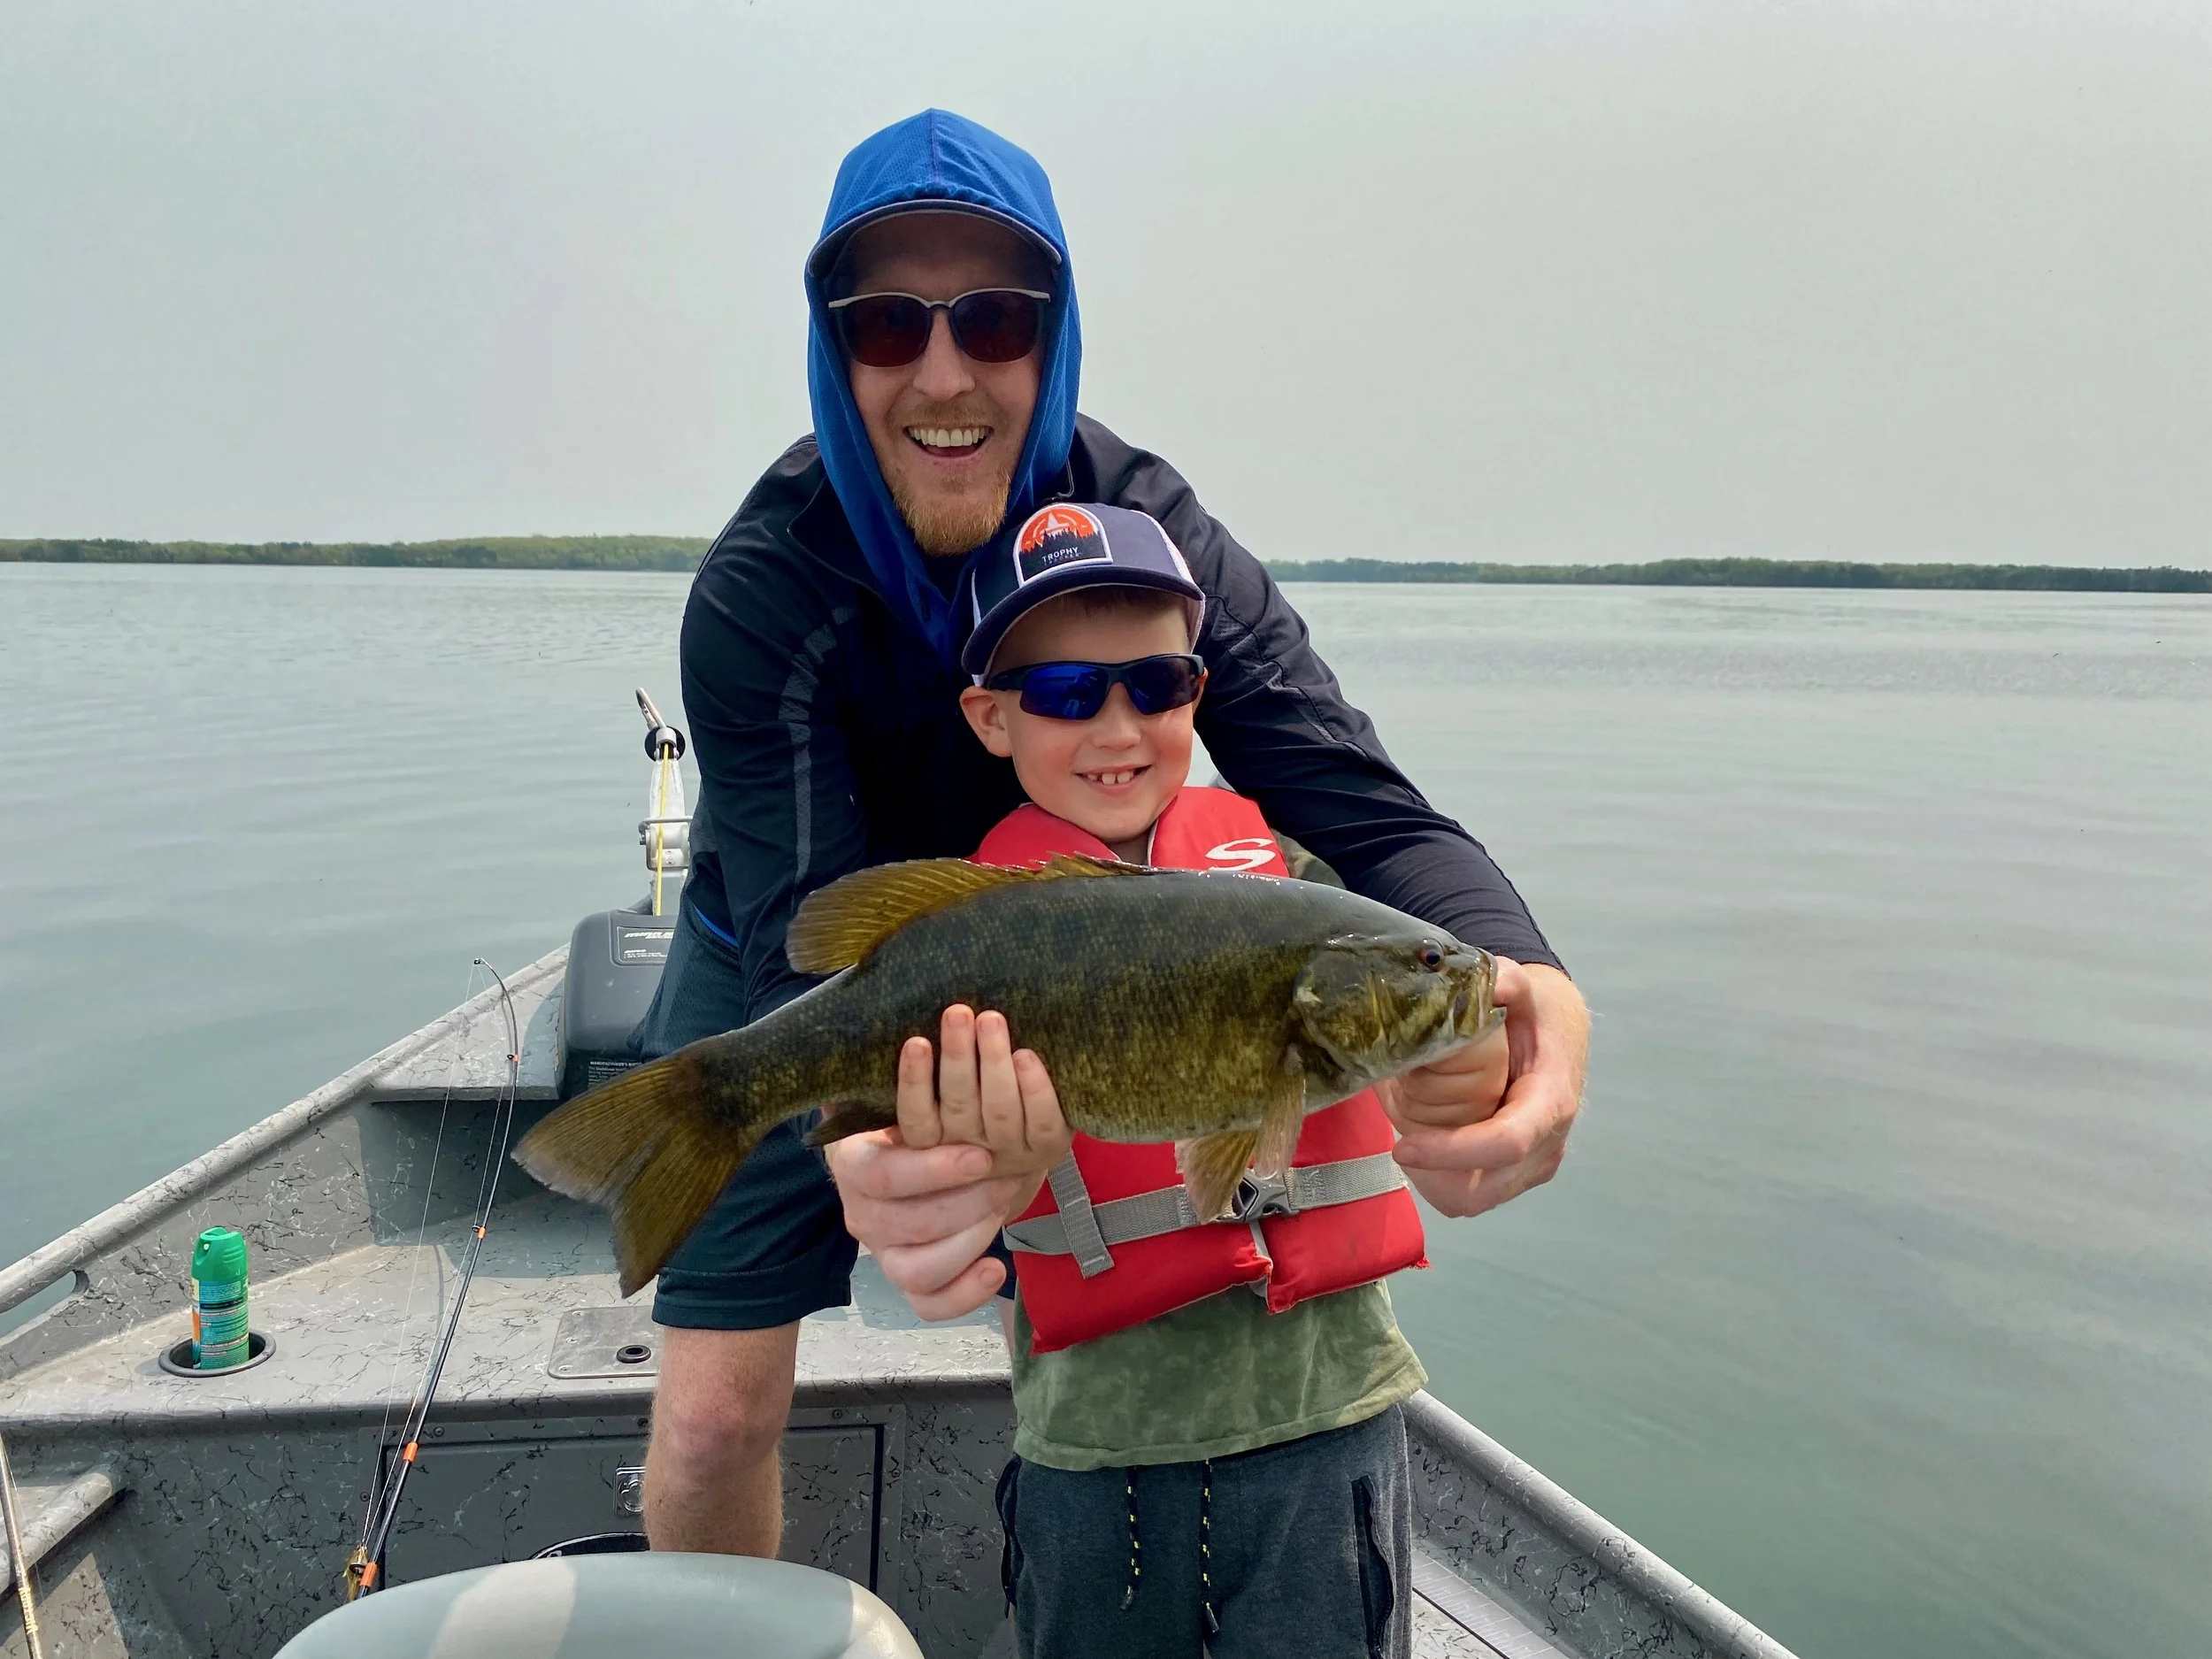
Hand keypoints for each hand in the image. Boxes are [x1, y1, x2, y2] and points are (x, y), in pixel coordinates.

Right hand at [824, 1004, 1069, 1320]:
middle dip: (966, 1194)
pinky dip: (964, 1292)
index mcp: (852, 1160)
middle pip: (909, 1220)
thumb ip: (908, 1051)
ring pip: (920, 1265)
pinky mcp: (916, 1278)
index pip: (886, 1174)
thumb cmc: (919, 1102)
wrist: (917, 1146)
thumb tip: (904, 980)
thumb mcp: (900, 1074)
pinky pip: (932, 1304)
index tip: (982, 1149)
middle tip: (1010, 1166)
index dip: (935, 1165)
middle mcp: (862, 1211)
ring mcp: (887, 1249)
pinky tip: (997, 1269)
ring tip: (1008, 1198)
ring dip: (971, 1233)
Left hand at [1376, 958, 1587, 1218]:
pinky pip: (1473, 1196)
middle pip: (1481, 1190)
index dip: (1451, 1151)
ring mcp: (1534, 1165)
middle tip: (1400, 1141)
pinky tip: (1427, 1146)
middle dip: (1431, 1173)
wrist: (1560, 1031)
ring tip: (1411, 1141)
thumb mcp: (1527, 988)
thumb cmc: (1537, 1013)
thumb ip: (1508, 980)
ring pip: (1471, 1201)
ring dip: (1432, 1179)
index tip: (1403, 1146)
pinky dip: (1441, 1180)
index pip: (1504, 1143)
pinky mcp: (1518, 1174)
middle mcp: (1548, 1145)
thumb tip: (1488, 979)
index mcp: (1551, 1102)